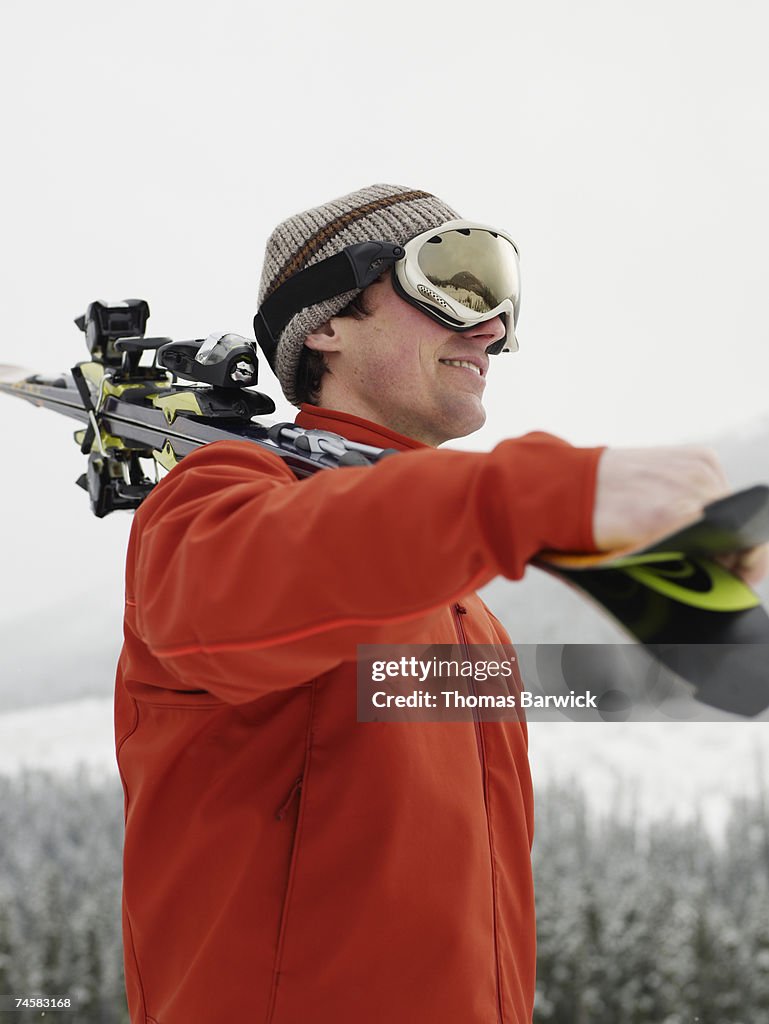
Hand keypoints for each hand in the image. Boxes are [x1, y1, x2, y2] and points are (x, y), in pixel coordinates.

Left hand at [593, 446, 768, 584]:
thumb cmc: (601, 527)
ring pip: (730, 504)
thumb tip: (718, 564)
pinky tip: (687, 507)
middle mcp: (694, 486)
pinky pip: (717, 483)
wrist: (573, 486)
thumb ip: (684, 558)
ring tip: (696, 535)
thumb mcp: (640, 555)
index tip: (742, 576)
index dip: (748, 563)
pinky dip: (708, 497)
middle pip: (739, 524)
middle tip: (718, 563)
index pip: (744, 543)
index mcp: (678, 515)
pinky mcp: (699, 455)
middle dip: (732, 546)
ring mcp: (698, 467)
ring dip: (721, 520)